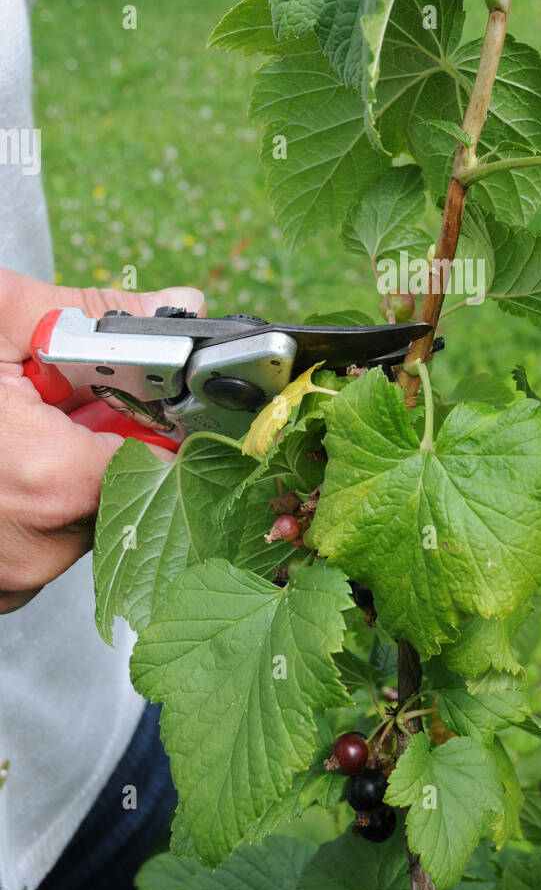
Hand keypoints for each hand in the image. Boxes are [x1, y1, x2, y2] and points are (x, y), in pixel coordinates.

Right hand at [0, 270, 204, 614]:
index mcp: (47, 480)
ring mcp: (6, 581)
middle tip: (50, 399)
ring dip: (64, 473)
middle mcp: (32, 550)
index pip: (158, 457)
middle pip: (123, 491)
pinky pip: (40, 546)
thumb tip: (175, 308)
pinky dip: (30, 507)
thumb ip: (88, 316)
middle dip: (100, 439)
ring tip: (9, 429)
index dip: (149, 414)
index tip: (128, 388)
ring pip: (81, 520)